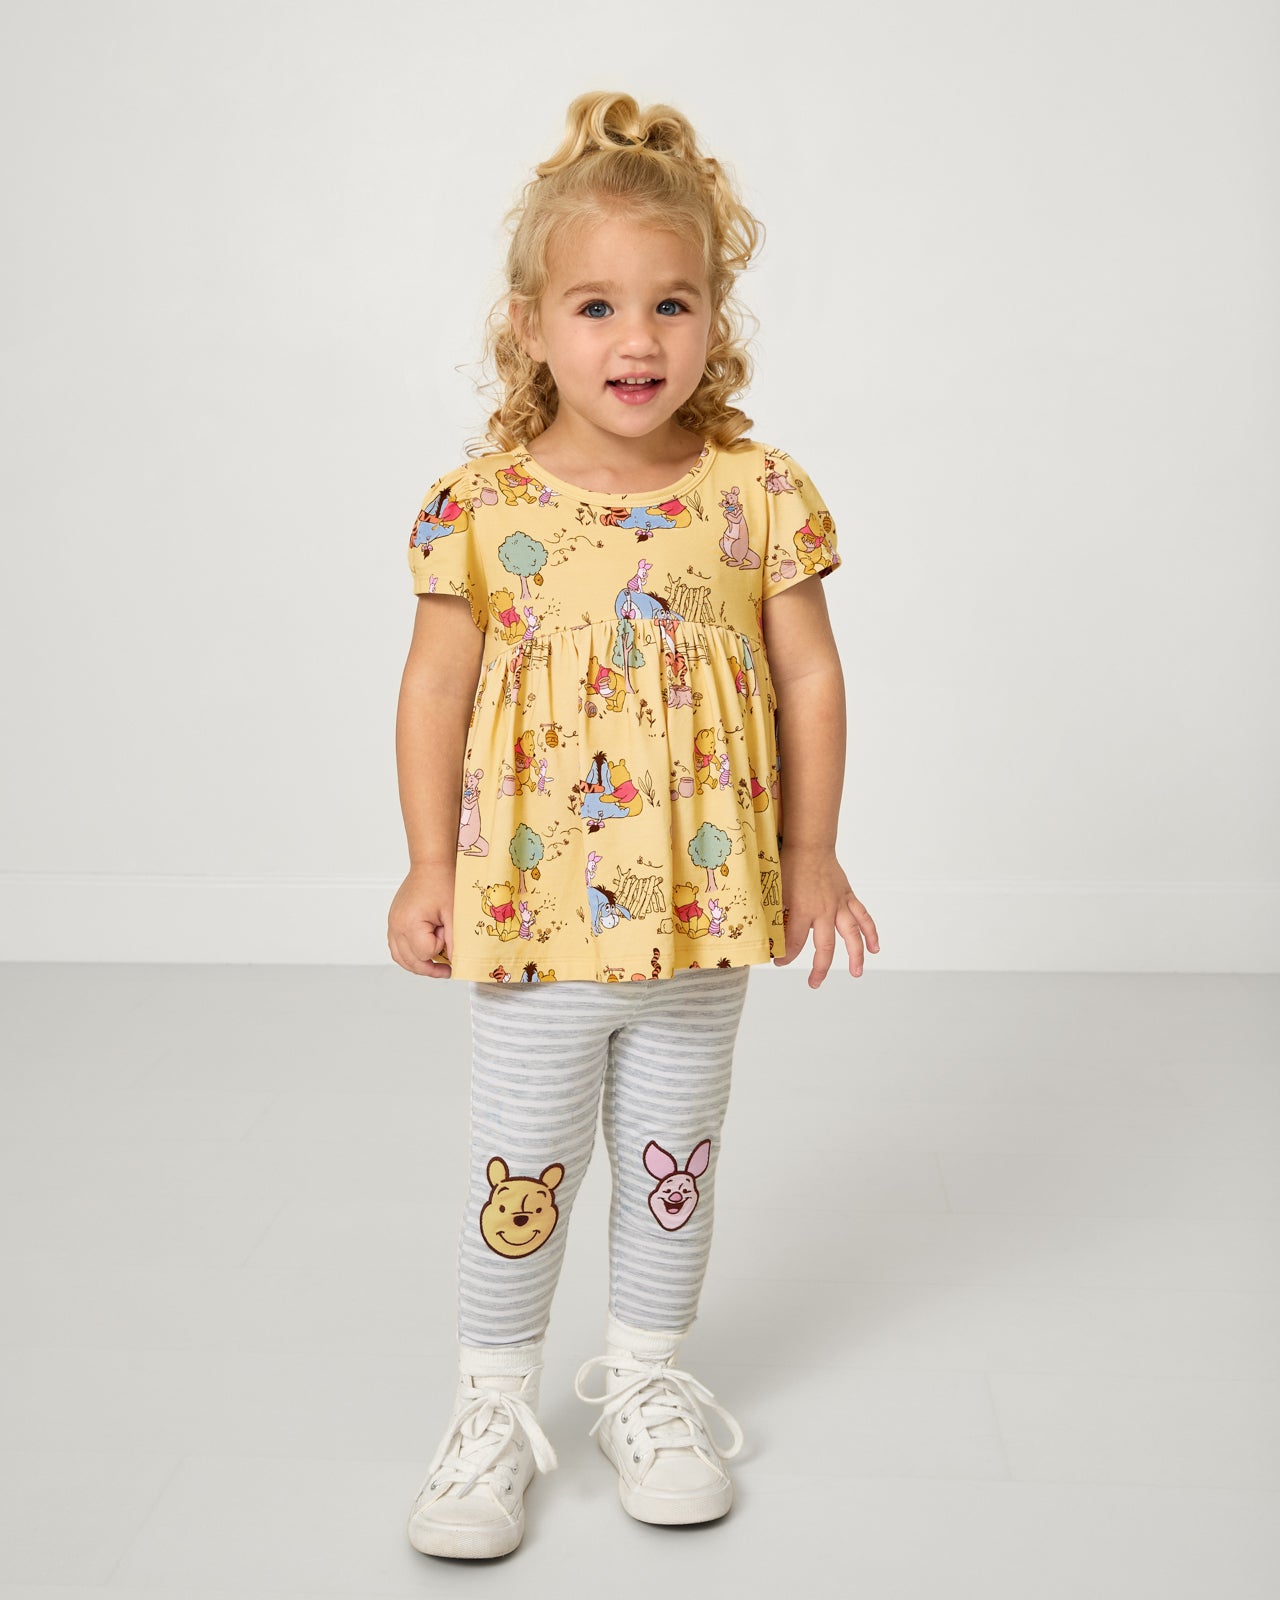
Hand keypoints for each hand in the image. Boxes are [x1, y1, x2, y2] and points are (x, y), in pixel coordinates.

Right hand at [388, 863, 455, 978]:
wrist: (431, 864)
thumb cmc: (442, 882)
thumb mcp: (454, 914)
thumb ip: (455, 941)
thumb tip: (457, 962)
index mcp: (409, 923)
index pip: (424, 954)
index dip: (440, 950)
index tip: (447, 936)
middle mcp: (396, 925)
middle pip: (409, 962)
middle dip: (429, 968)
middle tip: (447, 970)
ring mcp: (392, 923)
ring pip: (400, 958)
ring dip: (417, 964)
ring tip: (435, 965)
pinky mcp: (394, 920)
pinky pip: (397, 946)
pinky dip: (410, 954)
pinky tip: (424, 952)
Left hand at [773, 845, 879, 987]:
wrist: (810, 845)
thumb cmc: (790, 866)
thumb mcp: (776, 892)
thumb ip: (776, 915)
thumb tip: (769, 935)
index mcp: (803, 910)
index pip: (795, 943)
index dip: (787, 957)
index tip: (779, 962)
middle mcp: (824, 911)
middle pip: (825, 947)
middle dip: (819, 968)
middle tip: (814, 983)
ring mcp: (839, 905)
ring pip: (851, 935)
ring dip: (855, 956)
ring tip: (856, 973)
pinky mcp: (848, 898)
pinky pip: (863, 917)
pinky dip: (870, 932)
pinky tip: (875, 947)